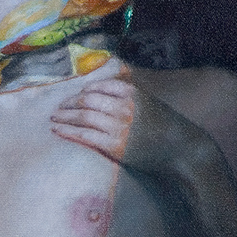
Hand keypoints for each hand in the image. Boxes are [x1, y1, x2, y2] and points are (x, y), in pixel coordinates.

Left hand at [50, 58, 210, 180]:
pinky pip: (86, 136)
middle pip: (86, 100)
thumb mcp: (147, 102)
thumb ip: (126, 96)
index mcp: (132, 92)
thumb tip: (99, 92)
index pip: (98, 86)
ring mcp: (119, 127)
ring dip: (64, 118)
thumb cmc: (165, 126)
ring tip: (54, 119)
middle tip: (57, 108)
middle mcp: (124, 107)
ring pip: (83, 117)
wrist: (183, 149)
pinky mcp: (116, 146)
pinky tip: (59, 131)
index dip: (81, 92)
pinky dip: (69, 132)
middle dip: (68, 104)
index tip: (73, 97)